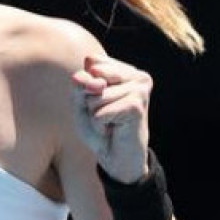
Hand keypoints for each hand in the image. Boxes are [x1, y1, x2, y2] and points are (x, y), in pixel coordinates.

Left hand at [71, 55, 151, 182]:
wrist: (116, 156)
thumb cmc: (99, 126)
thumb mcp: (81, 102)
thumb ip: (80, 85)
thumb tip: (89, 79)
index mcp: (124, 68)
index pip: (91, 62)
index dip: (85, 87)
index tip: (98, 102)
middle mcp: (136, 75)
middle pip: (92, 78)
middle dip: (89, 101)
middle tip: (104, 115)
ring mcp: (139, 89)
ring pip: (95, 97)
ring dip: (95, 115)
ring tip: (110, 123)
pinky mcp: (136, 105)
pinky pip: (99, 113)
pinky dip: (99, 125)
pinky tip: (113, 129)